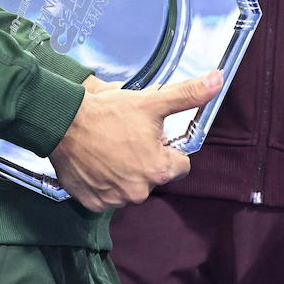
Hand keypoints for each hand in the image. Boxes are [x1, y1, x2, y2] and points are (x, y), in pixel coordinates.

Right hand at [47, 70, 222, 211]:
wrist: (63, 123)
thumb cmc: (109, 113)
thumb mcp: (152, 102)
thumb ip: (188, 95)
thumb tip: (219, 79)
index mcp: (159, 171)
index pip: (180, 166)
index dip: (168, 150)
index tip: (151, 137)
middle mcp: (139, 192)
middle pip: (154, 178)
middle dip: (146, 161)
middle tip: (127, 140)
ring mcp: (114, 200)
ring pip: (130, 187)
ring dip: (125, 173)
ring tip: (110, 149)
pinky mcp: (93, 204)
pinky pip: (107, 196)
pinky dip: (104, 182)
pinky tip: (97, 163)